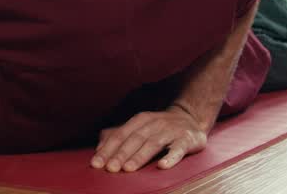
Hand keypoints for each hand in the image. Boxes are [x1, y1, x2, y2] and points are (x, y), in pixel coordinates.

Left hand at [89, 105, 207, 172]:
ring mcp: (171, 131)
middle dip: (121, 154)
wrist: (190, 118)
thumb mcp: (138, 127)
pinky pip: (178, 149)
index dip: (107, 149)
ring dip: (140, 156)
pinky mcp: (186, 140)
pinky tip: (162, 166)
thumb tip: (98, 150)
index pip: (120, 135)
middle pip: (135, 139)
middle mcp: (154, 123)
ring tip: (128, 169)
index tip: (96, 163)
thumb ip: (117, 136)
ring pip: (153, 144)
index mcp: (140, 120)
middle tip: (110, 168)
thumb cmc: (158, 127)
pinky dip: (170, 157)